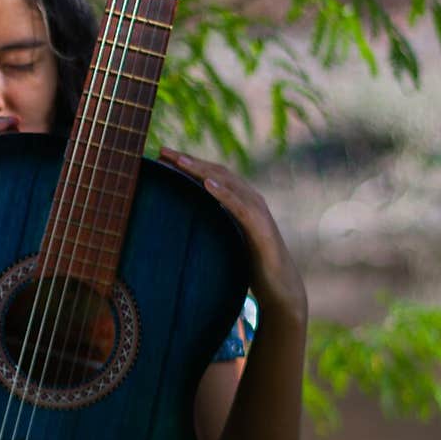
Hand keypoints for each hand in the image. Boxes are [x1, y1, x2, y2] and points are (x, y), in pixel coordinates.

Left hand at [159, 147, 306, 321]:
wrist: (279, 288)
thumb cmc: (249, 266)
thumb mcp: (223, 242)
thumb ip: (207, 229)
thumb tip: (174, 227)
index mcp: (238, 201)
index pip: (209, 175)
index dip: (187, 164)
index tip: (161, 156)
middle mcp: (248, 200)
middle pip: (216, 173)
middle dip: (189, 161)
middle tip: (163, 151)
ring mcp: (257, 211)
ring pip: (228, 183)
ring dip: (202, 170)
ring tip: (180, 161)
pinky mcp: (262, 228)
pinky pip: (241, 206)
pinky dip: (224, 194)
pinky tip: (207, 185)